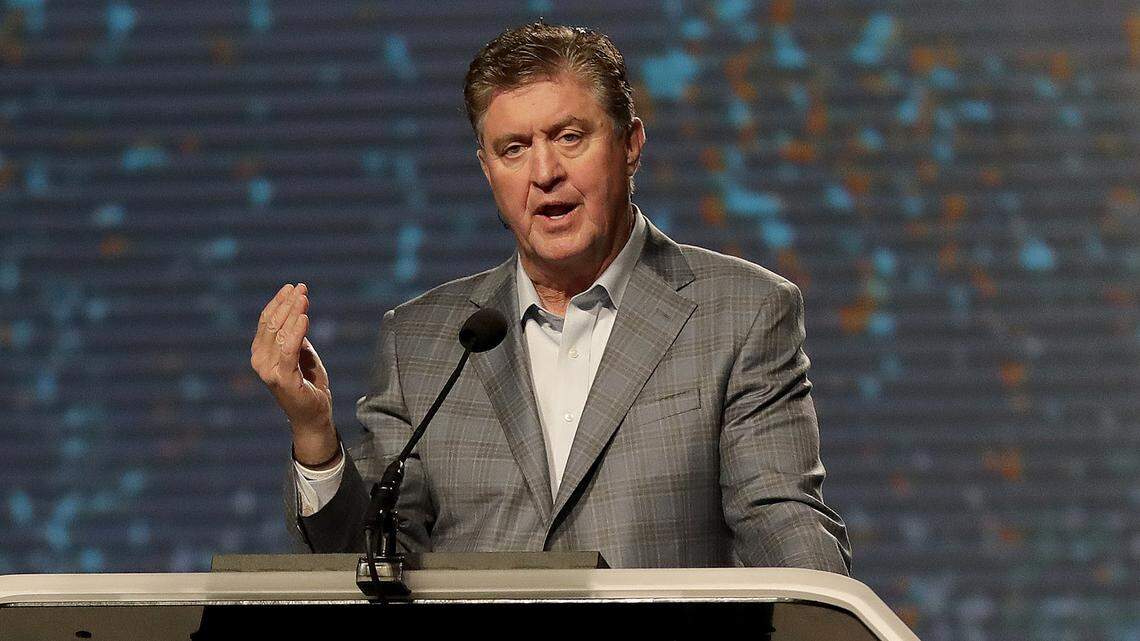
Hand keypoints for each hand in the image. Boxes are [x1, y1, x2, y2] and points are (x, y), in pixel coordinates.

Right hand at [250, 283, 339, 466]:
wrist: (313, 415)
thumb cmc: (309, 384)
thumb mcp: (302, 354)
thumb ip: (296, 336)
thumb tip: (297, 313)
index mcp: (261, 353)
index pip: (267, 321)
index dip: (279, 302)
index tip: (294, 287)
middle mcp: (259, 360)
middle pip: (272, 324)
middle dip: (287, 303)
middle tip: (302, 287)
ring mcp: (268, 370)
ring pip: (279, 333)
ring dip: (292, 312)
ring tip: (304, 296)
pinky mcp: (281, 379)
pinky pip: (289, 349)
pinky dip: (296, 332)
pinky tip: (304, 317)